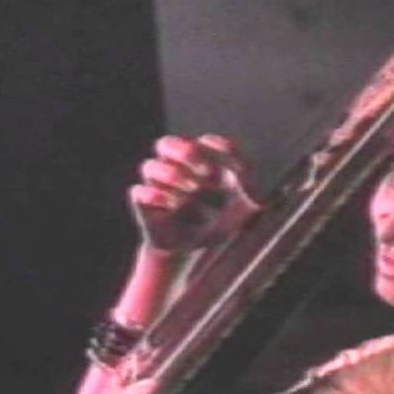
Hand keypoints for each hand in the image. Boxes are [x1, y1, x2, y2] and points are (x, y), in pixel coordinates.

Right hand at [130, 134, 260, 251]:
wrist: (199, 250)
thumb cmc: (223, 221)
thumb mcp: (245, 209)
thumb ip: (253, 195)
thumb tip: (255, 191)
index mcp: (201, 160)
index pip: (207, 144)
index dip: (218, 147)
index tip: (231, 158)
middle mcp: (175, 167)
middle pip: (168, 144)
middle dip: (184, 151)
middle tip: (204, 168)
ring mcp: (157, 185)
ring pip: (151, 167)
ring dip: (171, 176)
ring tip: (192, 189)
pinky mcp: (145, 205)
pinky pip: (139, 193)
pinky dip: (152, 196)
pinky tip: (169, 203)